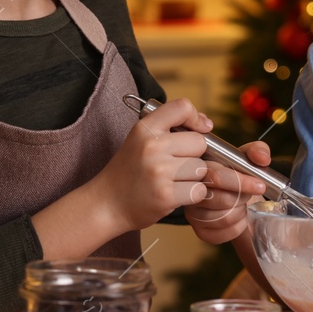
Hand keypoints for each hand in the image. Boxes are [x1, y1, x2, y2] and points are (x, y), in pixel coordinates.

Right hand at [91, 97, 212, 234]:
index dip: (196, 118)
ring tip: (174, 181)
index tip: (199, 130)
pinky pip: (199, 190)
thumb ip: (169, 128)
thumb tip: (206, 124)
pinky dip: (192, 194)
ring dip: (194, 177)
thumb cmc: (129, 171)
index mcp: (145, 128)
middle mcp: (152, 146)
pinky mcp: (166, 195)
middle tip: (177, 165)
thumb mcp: (140, 140)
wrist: (106, 204)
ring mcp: (159, 171)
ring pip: (201, 168)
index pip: (182, 107)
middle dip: (195, 155)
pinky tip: (176, 194)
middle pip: (200, 142)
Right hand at [184, 143, 270, 243]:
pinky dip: (237, 227)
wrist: (236, 197)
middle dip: (243, 197)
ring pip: (224, 218)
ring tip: (241, 204)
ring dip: (241, 212)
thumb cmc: (239, 175)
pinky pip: (222, 234)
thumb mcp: (249, 157)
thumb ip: (257, 151)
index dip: (241, 182)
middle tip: (248, 194)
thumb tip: (262, 159)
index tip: (260, 186)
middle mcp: (191, 190)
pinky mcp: (199, 231)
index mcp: (201, 167)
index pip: (217, 176)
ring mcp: (193, 212)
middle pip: (222, 199)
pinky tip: (238, 218)